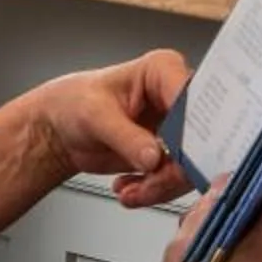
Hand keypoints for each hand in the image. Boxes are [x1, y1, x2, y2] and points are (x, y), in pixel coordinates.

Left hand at [24, 52, 194, 209]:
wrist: (63, 127)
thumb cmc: (76, 104)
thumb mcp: (95, 117)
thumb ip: (126, 137)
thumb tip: (153, 157)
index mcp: (164, 69)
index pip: (193, 100)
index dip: (189, 131)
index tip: (171, 158)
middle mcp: (177, 96)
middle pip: (198, 137)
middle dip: (173, 169)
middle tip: (148, 182)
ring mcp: (177, 125)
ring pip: (190, 164)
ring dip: (160, 185)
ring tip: (130, 191)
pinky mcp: (171, 151)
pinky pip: (177, 178)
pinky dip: (154, 191)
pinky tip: (129, 189)